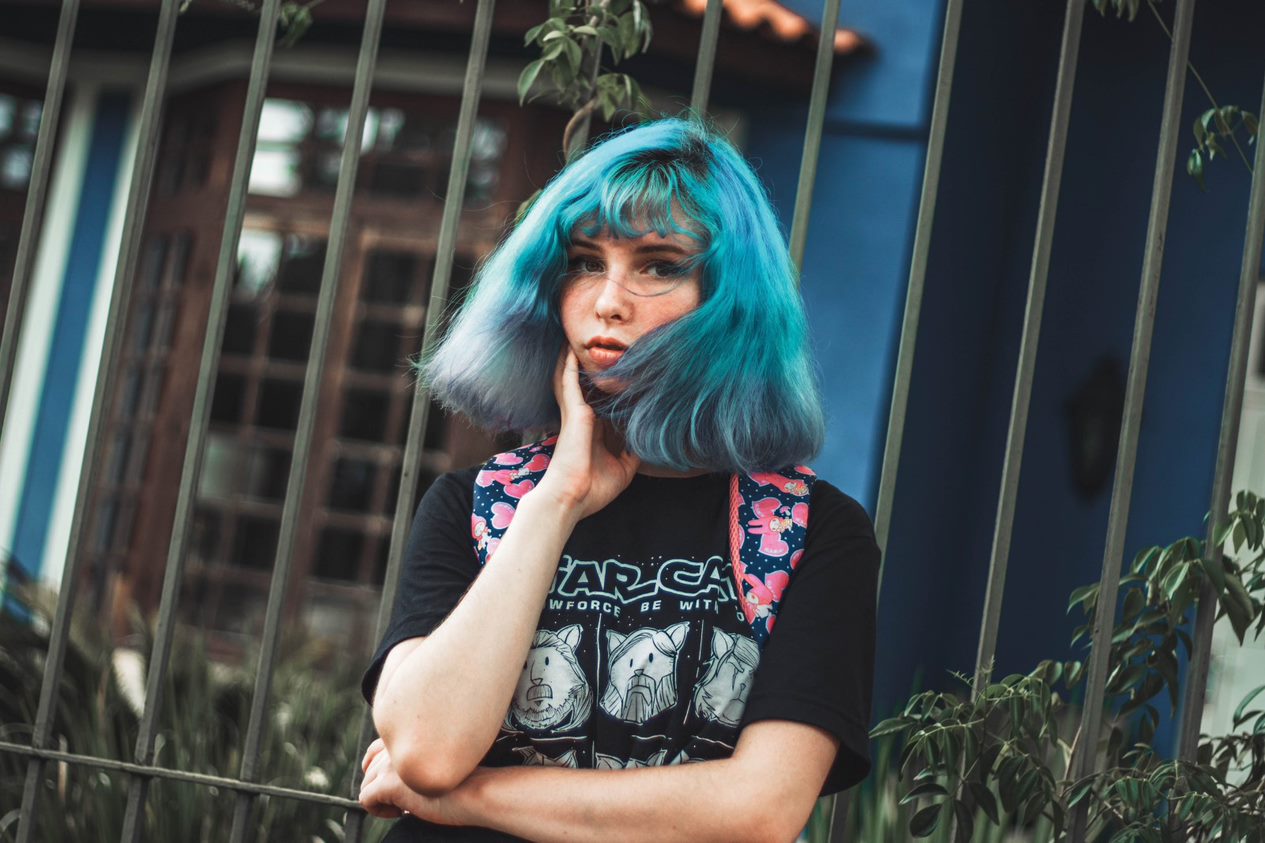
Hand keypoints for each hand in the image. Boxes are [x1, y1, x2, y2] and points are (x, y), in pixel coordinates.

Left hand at [359, 739, 482, 825]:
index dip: (378, 768)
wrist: (478, 790)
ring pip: (366, 784)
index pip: (376, 748)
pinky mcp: (389, 785)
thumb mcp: (439, 760)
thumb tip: (398, 779)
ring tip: (404, 807)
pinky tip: (400, 812)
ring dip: (381, 799)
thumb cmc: (467, 779)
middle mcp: (397, 745)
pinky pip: (366, 800)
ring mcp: (392, 764)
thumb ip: (417, 758)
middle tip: (401, 799)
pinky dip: (379, 811)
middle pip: (369, 767)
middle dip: (379, 785)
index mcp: (410, 734)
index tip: (390, 783)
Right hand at [537, 348, 639, 519]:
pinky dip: (569, 364)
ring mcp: (576, 414)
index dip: (607, 390)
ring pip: (572, 380)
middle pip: (584, 387)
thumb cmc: (594, 489)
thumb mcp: (623, 470)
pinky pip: (568, 381)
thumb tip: (645, 442)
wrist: (573, 497)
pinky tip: (571, 348)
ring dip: (573, 361)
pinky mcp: (574, 411)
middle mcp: (583, 420)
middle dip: (585, 370)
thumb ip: (633, 453)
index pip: (600, 404)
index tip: (620, 374)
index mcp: (592, 432)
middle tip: (591, 348)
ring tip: (576, 339)